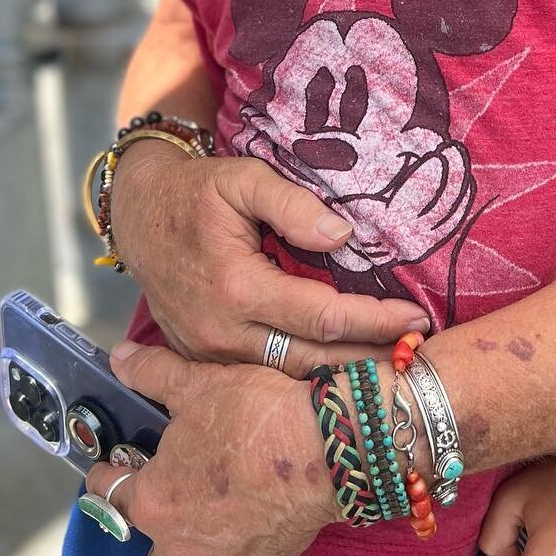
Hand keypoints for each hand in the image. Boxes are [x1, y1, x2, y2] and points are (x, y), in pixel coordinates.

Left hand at [84, 339, 340, 555]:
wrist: (321, 446)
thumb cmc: (253, 414)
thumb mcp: (198, 383)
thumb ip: (154, 373)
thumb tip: (120, 358)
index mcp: (154, 503)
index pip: (109, 496)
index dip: (104, 479)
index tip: (108, 472)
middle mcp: (181, 550)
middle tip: (163, 531)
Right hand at [109, 142, 430, 364]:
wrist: (138, 216)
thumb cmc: (196, 192)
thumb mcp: (243, 178)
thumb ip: (294, 205)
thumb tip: (343, 236)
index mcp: (238, 287)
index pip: (323, 317)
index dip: (374, 320)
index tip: (416, 317)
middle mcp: (224, 333)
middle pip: (313, 360)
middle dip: (370, 358)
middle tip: (417, 351)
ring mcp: (211, 354)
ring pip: (289, 377)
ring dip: (341, 376)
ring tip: (392, 366)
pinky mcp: (205, 362)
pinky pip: (264, 377)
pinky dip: (305, 376)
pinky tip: (342, 369)